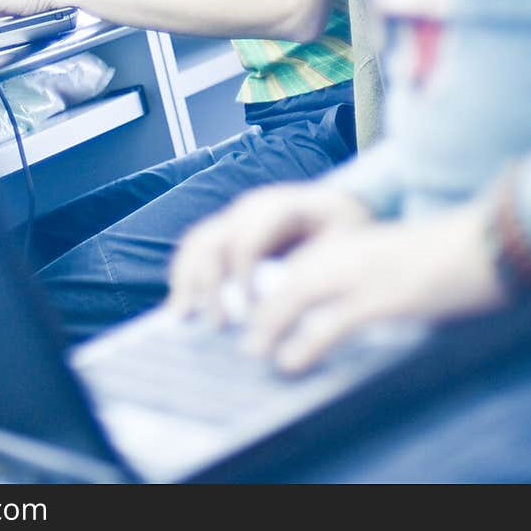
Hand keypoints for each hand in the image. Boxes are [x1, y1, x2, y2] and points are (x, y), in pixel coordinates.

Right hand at [168, 182, 372, 323]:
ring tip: (185, 318)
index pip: (248, 240)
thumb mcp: (347, 241)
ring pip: (197, 242)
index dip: (242, 275)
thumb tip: (297, 306)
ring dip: (188, 280)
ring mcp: (236, 216)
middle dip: (210, 284)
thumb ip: (323, 266)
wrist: (339, 204)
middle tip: (219, 326)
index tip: (249, 313)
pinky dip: (184, 274)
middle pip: (215, 240)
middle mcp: (251, 208)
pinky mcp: (227, 230)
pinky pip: (195, 247)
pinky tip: (183, 307)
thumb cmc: (345, 227)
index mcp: (280, 207)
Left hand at [242, 199, 506, 372]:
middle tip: (244, 341)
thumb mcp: (394, 260)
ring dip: (270, 324)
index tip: (255, 319)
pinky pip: (333, 321)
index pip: (295, 263)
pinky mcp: (384, 297)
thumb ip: (364, 273)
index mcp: (351, 240)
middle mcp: (349, 249)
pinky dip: (307, 343)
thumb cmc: (446, 255)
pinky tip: (290, 362)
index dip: (270, 292)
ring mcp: (364, 271)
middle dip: (260, 309)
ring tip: (253, 352)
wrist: (484, 242)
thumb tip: (342, 305)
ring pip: (297, 294)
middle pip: (287, 278)